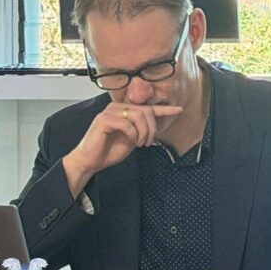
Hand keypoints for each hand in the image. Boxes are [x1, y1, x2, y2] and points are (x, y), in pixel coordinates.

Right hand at [63, 102, 182, 197]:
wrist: (91, 161)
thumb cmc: (109, 151)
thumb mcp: (133, 139)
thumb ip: (143, 129)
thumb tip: (157, 123)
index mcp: (124, 111)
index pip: (147, 107)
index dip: (164, 109)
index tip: (179, 110)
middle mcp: (117, 107)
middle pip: (145, 110)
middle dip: (152, 128)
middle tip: (148, 142)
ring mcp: (109, 112)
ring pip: (138, 115)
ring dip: (144, 132)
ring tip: (140, 143)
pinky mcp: (103, 119)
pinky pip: (126, 123)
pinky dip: (133, 133)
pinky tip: (131, 141)